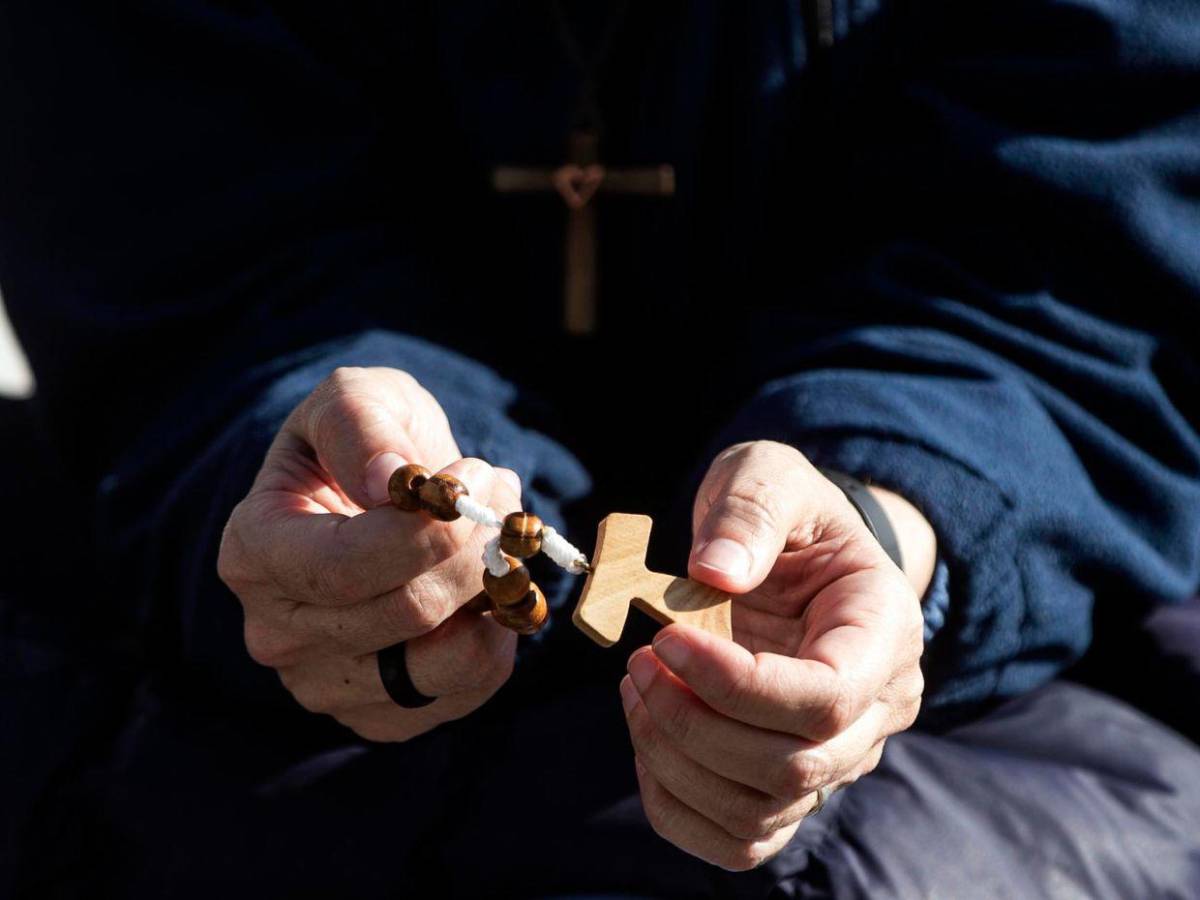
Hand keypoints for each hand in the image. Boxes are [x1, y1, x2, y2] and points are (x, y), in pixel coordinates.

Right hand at [218, 366, 520, 741]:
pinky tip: (487, 583)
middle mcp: (276, 632)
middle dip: (474, 546)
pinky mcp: (383, 715)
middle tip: (502, 491)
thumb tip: (389, 480)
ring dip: (494, 588)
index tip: (477, 476)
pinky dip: (498, 631)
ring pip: (444, 661)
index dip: (428, 529)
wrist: (369, 493)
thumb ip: (362, 426)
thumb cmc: (359, 442)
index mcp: (252, 551)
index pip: (344, 566)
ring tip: (497, 534)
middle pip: (406, 610)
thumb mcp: (354, 399)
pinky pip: (468, 687)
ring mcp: (326, 684)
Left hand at [621, 441, 930, 869]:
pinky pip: (739, 837)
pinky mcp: (790, 785)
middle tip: (638, 660)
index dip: (736, 684)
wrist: (798, 553)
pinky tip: (647, 737)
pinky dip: (676, 804)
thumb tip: (714, 572)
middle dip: (693, 722)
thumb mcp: (770, 475)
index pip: (826, 697)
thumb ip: (749, 509)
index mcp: (883, 630)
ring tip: (636, 686)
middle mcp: (875, 709)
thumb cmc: (787, 513)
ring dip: (675, 760)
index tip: (664, 639)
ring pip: (761, 810)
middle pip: (793, 766)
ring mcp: (836, 756)